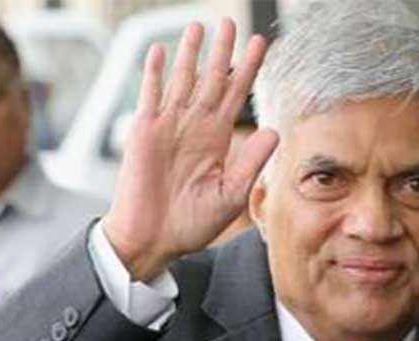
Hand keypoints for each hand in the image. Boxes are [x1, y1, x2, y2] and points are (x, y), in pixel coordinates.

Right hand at [104, 20, 278, 279]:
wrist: (154, 240)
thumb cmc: (191, 224)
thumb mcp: (231, 194)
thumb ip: (251, 162)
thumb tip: (274, 131)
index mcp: (217, 139)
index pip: (237, 95)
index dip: (248, 69)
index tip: (261, 43)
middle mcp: (194, 127)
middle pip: (211, 79)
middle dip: (221, 51)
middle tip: (230, 23)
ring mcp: (168, 127)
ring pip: (181, 80)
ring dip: (189, 54)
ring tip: (198, 27)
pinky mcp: (144, 133)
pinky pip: (150, 96)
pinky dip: (153, 74)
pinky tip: (159, 51)